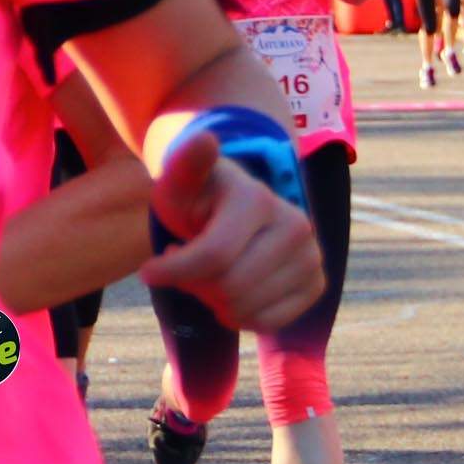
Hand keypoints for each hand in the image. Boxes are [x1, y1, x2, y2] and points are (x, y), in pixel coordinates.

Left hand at [133, 128, 326, 334]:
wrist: (236, 210)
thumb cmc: (198, 198)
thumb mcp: (180, 182)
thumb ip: (185, 164)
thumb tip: (204, 139)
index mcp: (259, 200)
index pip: (213, 257)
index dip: (173, 272)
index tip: (147, 271)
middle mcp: (296, 226)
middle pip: (228, 288)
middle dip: (195, 285)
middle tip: (187, 266)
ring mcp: (311, 256)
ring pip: (246, 311)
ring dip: (215, 301)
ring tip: (211, 273)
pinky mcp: (316, 284)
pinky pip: (268, 324)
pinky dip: (240, 316)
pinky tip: (233, 290)